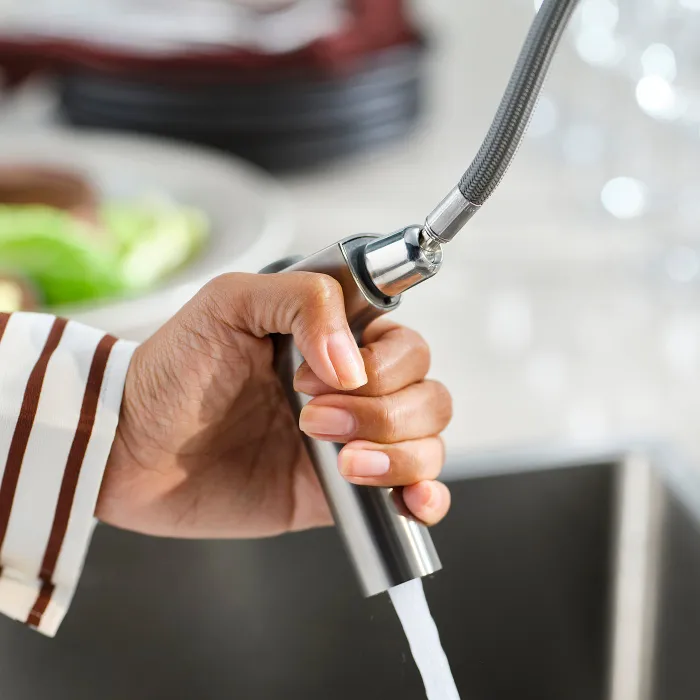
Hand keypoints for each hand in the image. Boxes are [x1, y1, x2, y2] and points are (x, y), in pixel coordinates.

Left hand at [97, 272, 452, 538]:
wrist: (133, 449)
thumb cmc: (174, 370)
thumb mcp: (230, 302)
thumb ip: (302, 299)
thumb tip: (353, 364)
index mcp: (336, 343)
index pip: (406, 346)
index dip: (383, 364)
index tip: (325, 375)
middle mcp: (353, 391)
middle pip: (426, 395)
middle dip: (382, 411)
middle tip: (311, 417)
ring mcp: (351, 442)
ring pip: (427, 443)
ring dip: (399, 453)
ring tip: (341, 461)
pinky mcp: (339, 492)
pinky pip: (410, 494)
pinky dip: (426, 496)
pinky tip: (411, 499)